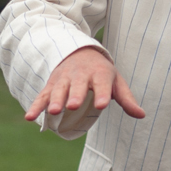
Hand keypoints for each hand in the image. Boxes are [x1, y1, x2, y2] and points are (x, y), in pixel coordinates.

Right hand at [25, 46, 145, 122]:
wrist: (78, 51)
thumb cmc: (100, 72)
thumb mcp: (116, 81)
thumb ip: (126, 98)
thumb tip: (141, 115)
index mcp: (99, 74)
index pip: (101, 84)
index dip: (101, 94)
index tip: (101, 104)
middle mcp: (80, 75)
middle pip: (77, 86)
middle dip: (74, 95)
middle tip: (72, 106)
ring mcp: (63, 80)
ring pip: (59, 90)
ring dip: (55, 100)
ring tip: (55, 111)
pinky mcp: (51, 85)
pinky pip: (42, 96)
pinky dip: (36, 106)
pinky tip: (30, 118)